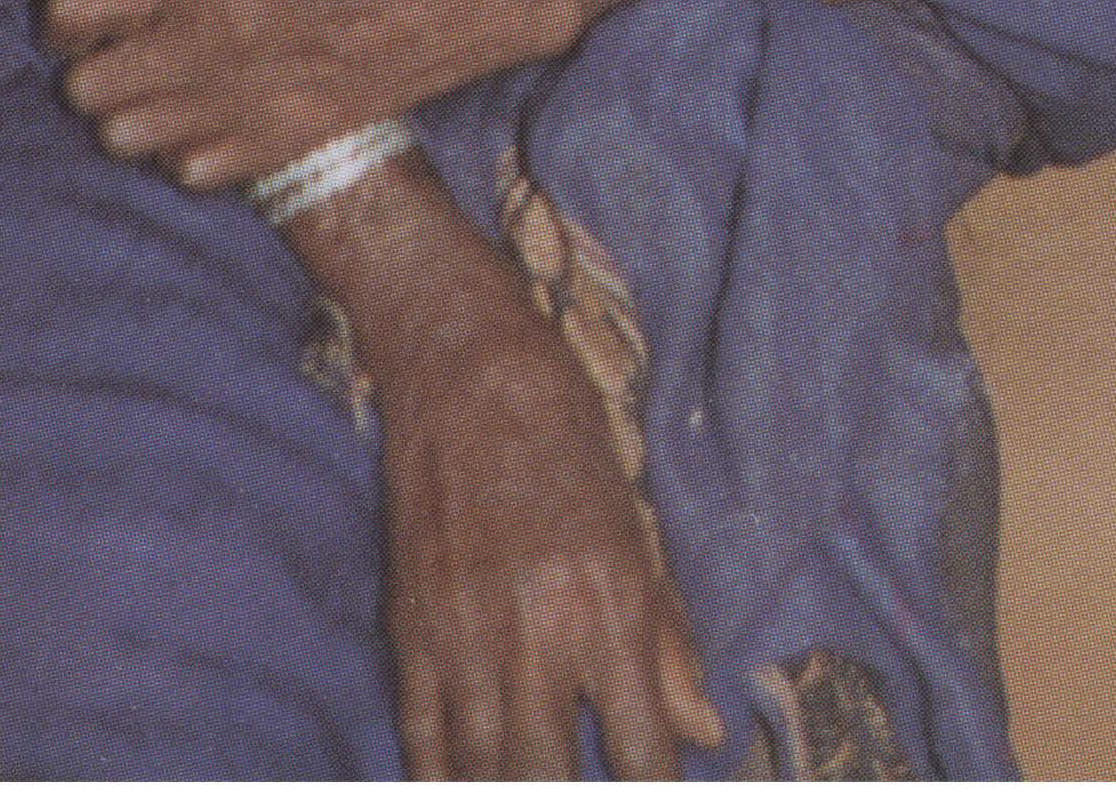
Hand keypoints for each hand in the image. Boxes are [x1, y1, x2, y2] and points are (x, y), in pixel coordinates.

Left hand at [38, 0, 588, 187]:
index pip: (69, 16)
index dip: (70, 16)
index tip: (90, 12)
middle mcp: (208, 43)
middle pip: (85, 92)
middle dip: (95, 69)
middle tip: (128, 49)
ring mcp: (244, 103)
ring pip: (124, 142)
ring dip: (134, 114)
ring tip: (169, 86)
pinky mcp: (282, 146)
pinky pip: (187, 172)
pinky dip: (188, 150)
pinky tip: (214, 116)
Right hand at [299, 162, 723, 778]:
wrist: (463, 365)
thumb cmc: (566, 438)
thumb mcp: (636, 530)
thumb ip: (668, 643)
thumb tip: (705, 732)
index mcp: (607, 606)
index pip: (644, 754)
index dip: (655, 789)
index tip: (653, 787)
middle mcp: (535, 634)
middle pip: (552, 779)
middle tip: (582, 789)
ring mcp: (463, 636)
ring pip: (486, 774)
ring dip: (511, 792)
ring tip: (530, 788)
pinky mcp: (411, 628)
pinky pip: (423, 740)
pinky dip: (443, 780)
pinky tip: (466, 788)